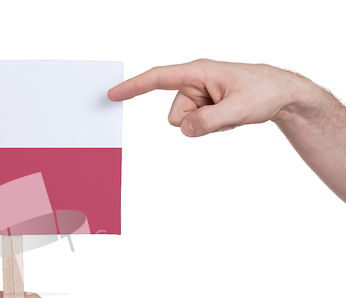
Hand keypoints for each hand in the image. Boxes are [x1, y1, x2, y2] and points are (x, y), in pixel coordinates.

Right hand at [108, 59, 309, 136]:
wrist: (281, 94)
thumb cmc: (263, 91)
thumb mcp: (238, 109)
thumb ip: (208, 121)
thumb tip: (183, 129)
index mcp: (198, 72)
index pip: (157, 78)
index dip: (133, 87)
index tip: (113, 94)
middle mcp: (194, 82)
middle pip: (174, 115)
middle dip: (194, 122)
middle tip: (223, 114)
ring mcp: (199, 95)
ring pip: (184, 123)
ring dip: (205, 125)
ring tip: (228, 114)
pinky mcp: (204, 106)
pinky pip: (195, 125)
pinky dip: (211, 126)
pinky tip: (228, 116)